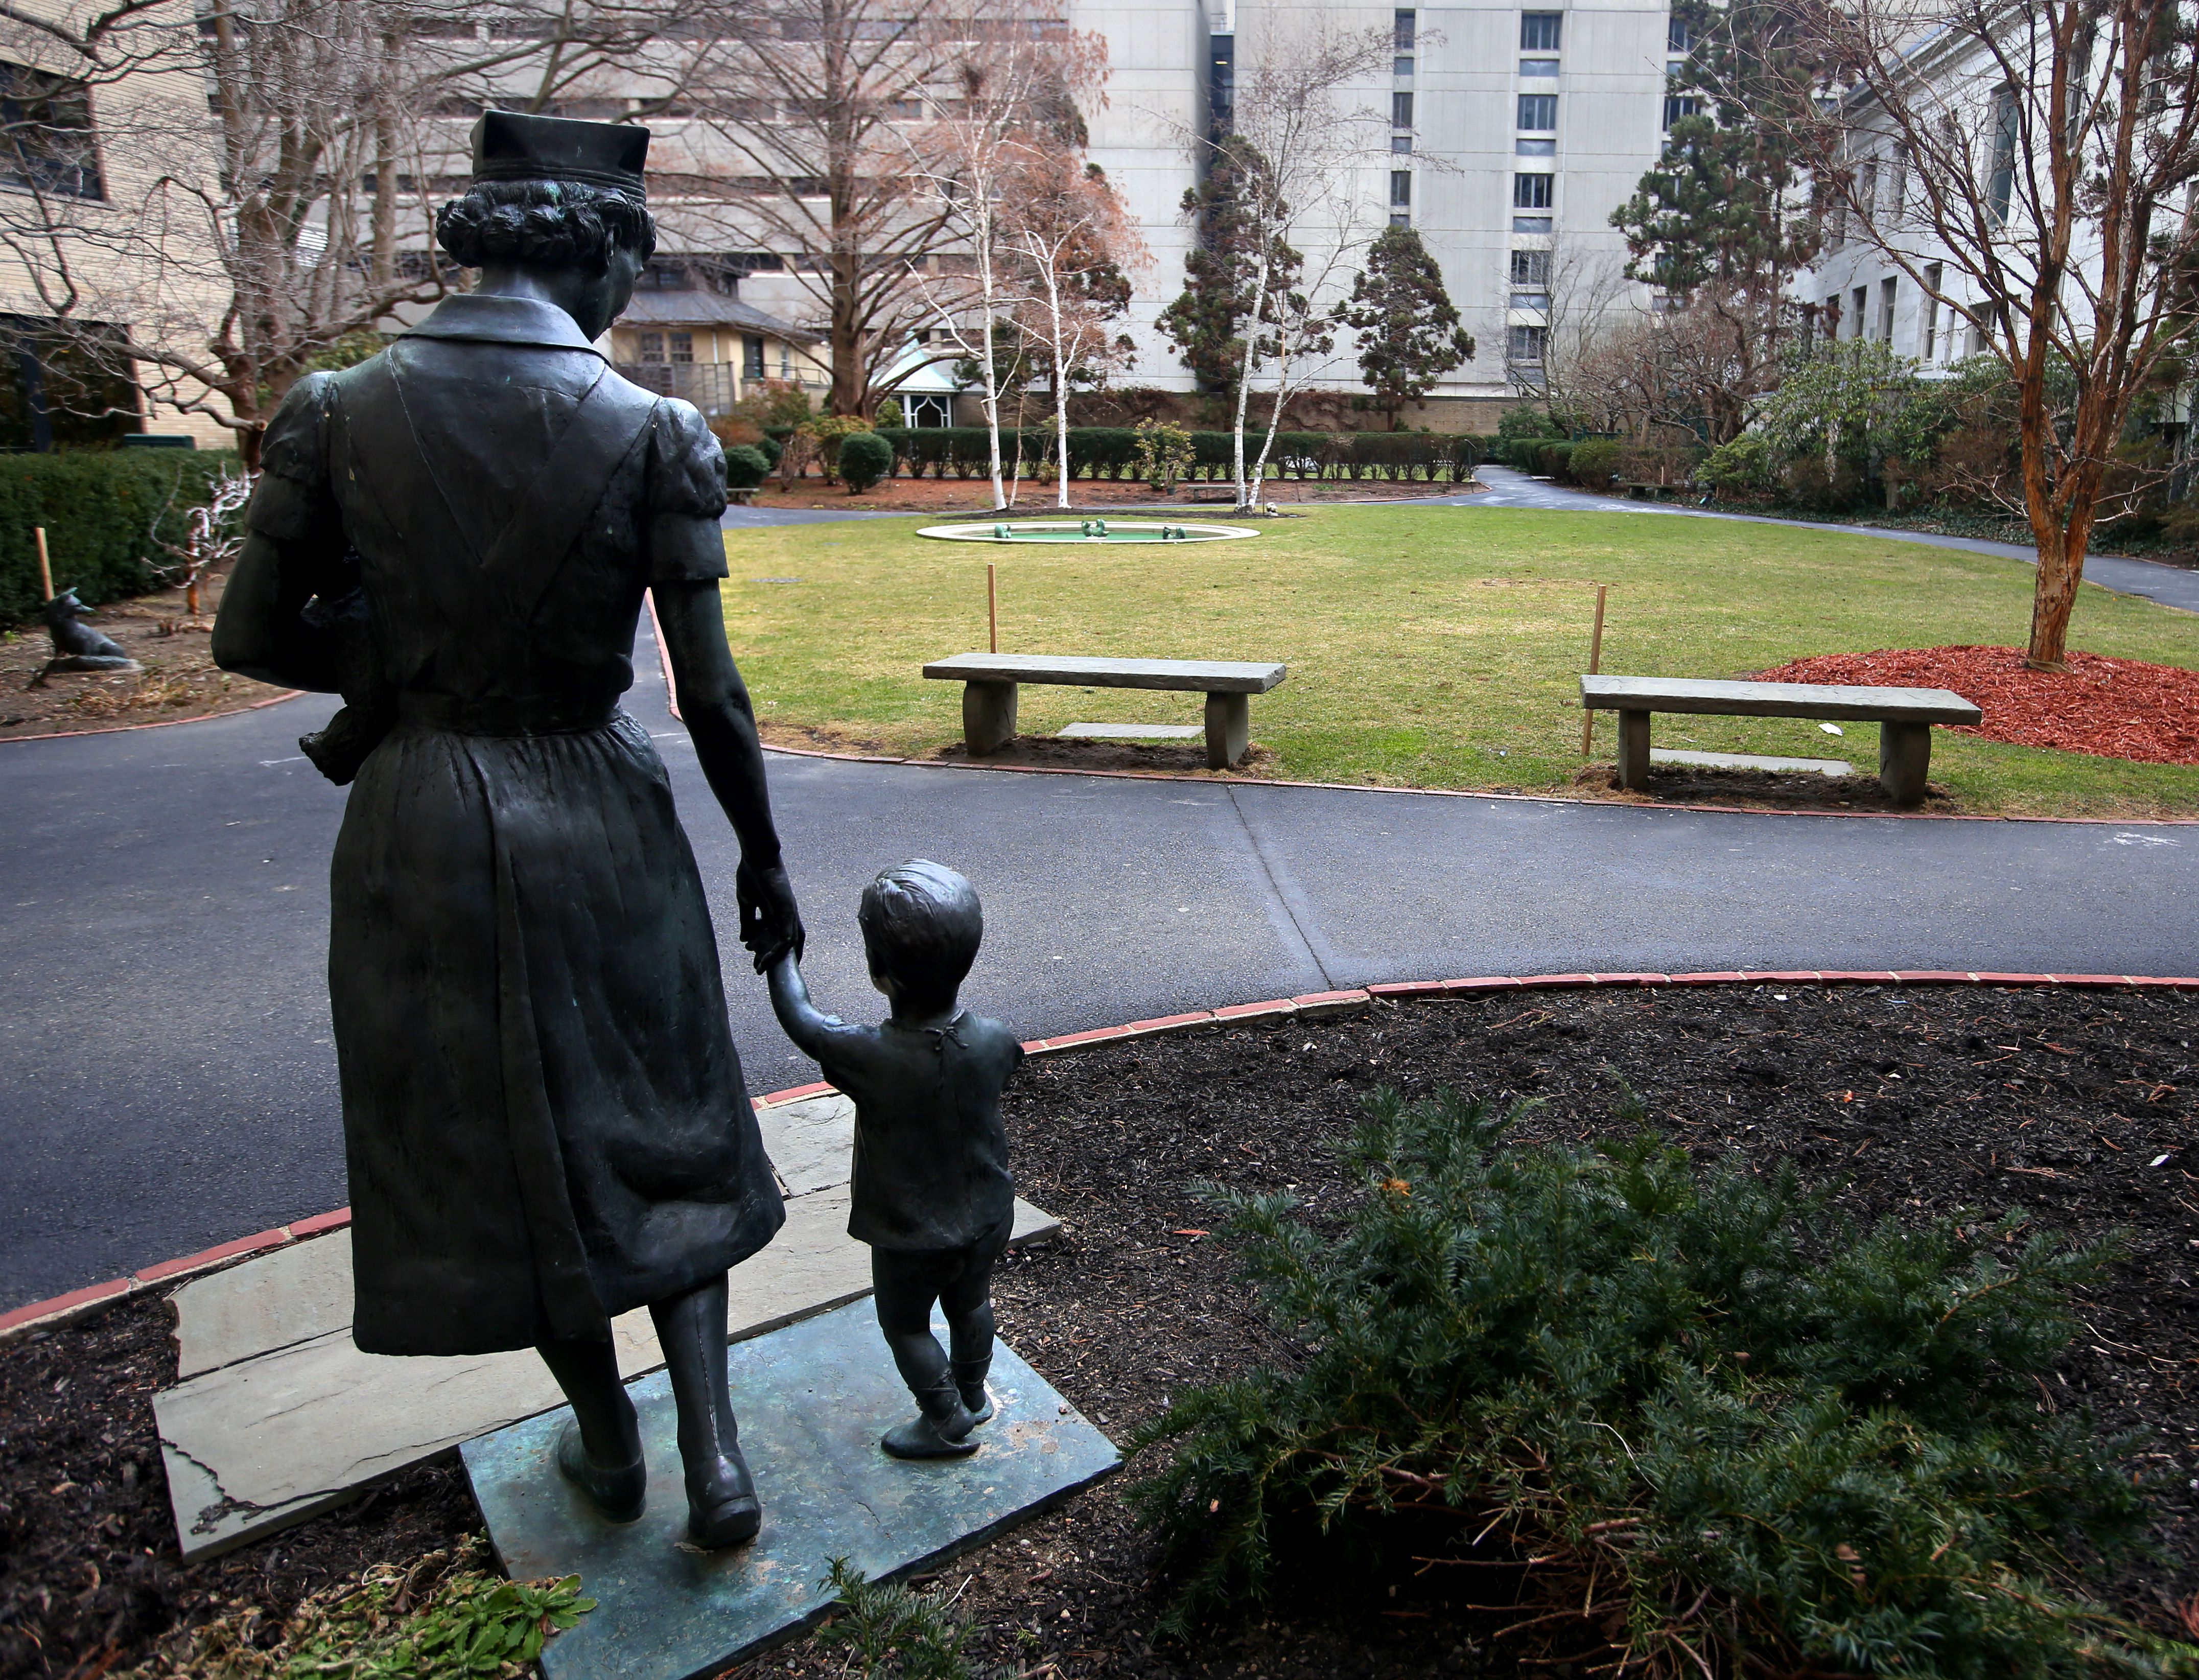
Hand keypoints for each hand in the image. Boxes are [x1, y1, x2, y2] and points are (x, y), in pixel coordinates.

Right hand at [737, 858, 803, 973]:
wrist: (756, 857)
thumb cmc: (752, 875)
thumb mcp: (747, 902)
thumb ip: (747, 921)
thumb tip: (744, 940)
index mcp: (780, 913)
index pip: (781, 938)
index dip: (772, 952)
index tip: (757, 963)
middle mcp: (789, 915)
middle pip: (789, 945)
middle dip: (777, 959)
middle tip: (760, 969)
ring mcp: (791, 914)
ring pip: (789, 945)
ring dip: (775, 958)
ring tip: (760, 967)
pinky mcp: (788, 912)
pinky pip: (787, 937)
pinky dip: (777, 950)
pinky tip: (765, 957)